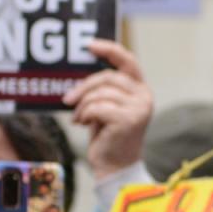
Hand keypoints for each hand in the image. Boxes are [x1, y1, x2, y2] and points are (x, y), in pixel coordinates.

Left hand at [63, 38, 153, 180]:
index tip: (89, 45)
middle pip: (108, 77)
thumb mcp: (106, 106)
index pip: (128, 61)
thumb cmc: (107, 136)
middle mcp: (144, 96)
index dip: (109, 50)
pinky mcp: (129, 120)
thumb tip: (82, 70)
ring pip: (100, 93)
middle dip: (83, 87)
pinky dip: (85, 115)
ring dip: (82, 106)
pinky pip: (97, 107)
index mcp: (141, 89)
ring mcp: (139, 108)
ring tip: (79, 118)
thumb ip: (102, 88)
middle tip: (67, 99)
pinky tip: (83, 124)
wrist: (115, 166)